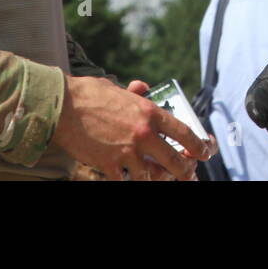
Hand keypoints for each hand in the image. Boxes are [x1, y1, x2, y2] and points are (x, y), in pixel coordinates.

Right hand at [50, 75, 209, 180]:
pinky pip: (126, 181)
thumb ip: (135, 93)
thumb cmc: (89, 95)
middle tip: (188, 174)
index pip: (185, 133)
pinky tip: (128, 178)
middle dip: (185, 171)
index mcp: (150, 113)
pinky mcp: (110, 165)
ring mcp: (128, 152)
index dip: (199, 146)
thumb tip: (142, 87)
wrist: (62, 107)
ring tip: (160, 179)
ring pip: (153, 177)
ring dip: (157, 179)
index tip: (205, 151)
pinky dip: (129, 181)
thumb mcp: (118, 89)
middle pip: (175, 162)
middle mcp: (144, 133)